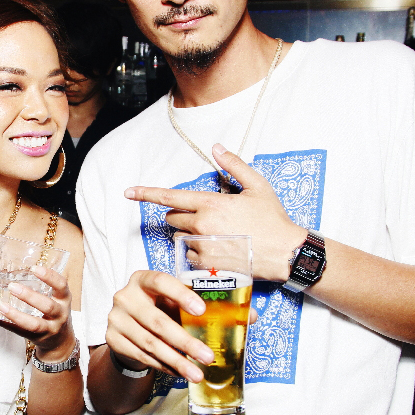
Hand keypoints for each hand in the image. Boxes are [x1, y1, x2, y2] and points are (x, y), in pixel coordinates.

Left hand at [0, 265, 74, 360]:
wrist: (61, 341)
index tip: (35, 268)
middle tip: (12, 286)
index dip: (50, 276)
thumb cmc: (54, 313)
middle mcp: (60, 315)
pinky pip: (19, 332)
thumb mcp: (56, 299)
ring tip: (0, 305)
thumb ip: (43, 286)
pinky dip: (4, 324)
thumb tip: (12, 270)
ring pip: (34, 324)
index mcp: (64, 300)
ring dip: (15, 314)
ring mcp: (50, 329)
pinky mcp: (38, 338)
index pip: (61, 286)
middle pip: (48, 306)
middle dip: (29, 296)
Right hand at [106, 269, 213, 382]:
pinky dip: (163, 366)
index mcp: (142, 280)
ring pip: (150, 344)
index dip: (180, 295)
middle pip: (157, 321)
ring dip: (176, 361)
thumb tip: (238, 317)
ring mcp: (116, 319)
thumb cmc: (157, 308)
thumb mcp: (170, 300)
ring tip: (196, 373)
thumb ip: (192, 305)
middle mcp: (125, 297)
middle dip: (185, 342)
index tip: (201, 310)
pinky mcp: (112, 339)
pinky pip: (142, 356)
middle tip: (207, 356)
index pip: (160, 282)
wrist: (127, 326)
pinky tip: (178, 372)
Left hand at [125, 143, 305, 282]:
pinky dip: (198, 252)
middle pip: (173, 219)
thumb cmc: (272, 219)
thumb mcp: (257, 186)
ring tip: (216, 235)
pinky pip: (190, 256)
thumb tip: (217, 147)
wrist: (285, 253)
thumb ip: (234, 165)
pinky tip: (219, 250)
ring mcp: (202, 247)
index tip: (129, 192)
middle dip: (182, 216)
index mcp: (210, 204)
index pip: (170, 197)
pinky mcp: (206, 266)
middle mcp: (201, 225)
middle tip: (206, 218)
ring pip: (180, 238)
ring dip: (190, 235)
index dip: (146, 193)